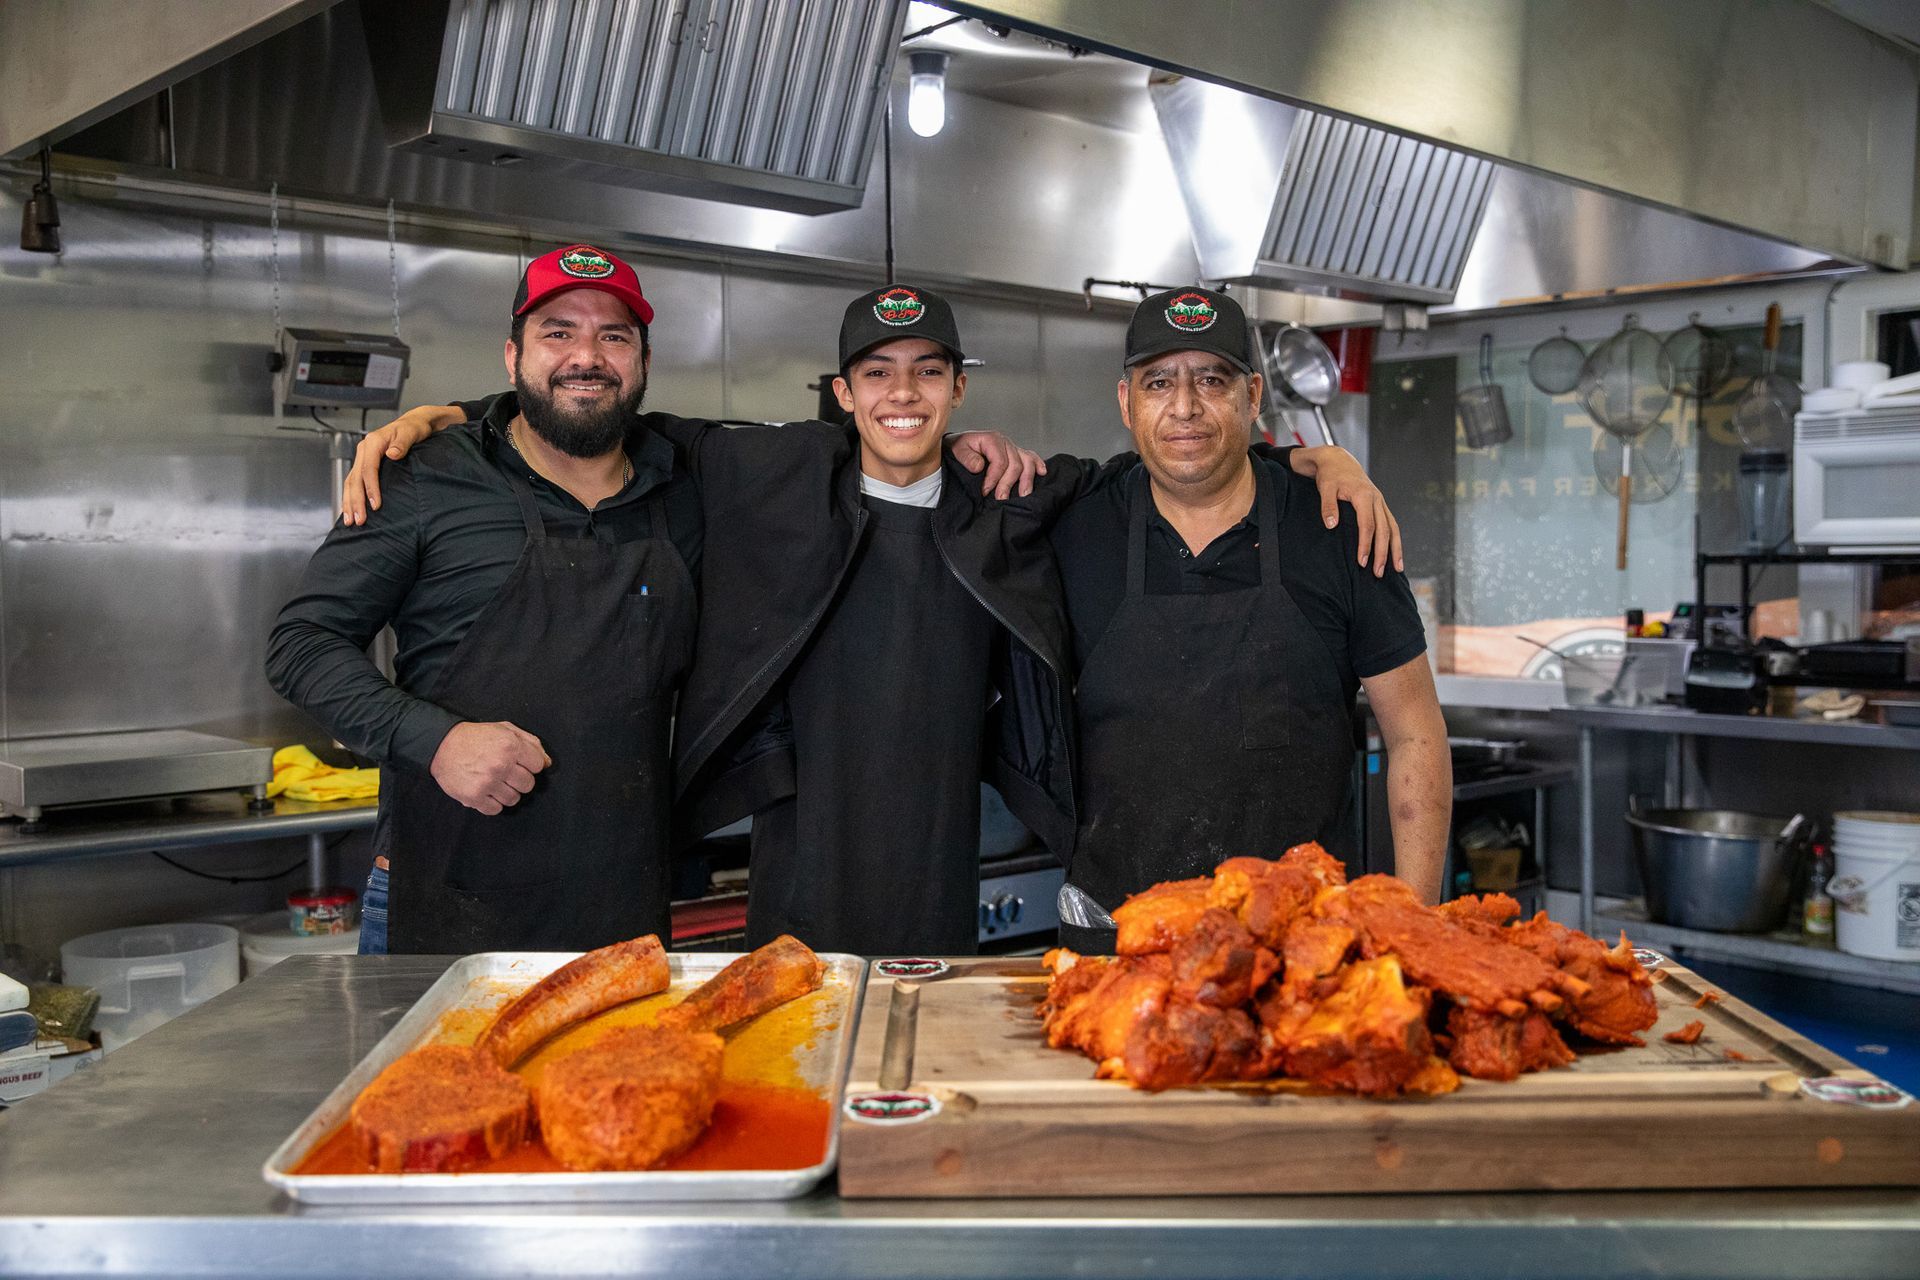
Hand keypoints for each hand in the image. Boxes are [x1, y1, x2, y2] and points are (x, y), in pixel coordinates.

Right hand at [341, 405, 462, 525]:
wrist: (413, 423)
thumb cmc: (414, 429)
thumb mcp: (412, 432)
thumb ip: (403, 442)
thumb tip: (392, 453)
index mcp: (373, 442)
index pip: (368, 468)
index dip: (371, 488)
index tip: (376, 505)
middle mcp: (364, 449)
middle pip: (355, 478)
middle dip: (355, 500)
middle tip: (359, 520)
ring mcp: (363, 457)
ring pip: (351, 482)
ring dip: (349, 502)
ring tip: (350, 521)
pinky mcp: (364, 464)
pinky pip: (353, 482)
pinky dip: (350, 496)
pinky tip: (350, 510)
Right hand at [428, 721, 550, 814]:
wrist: (442, 745)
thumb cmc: (476, 737)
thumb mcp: (505, 729)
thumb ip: (530, 743)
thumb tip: (547, 763)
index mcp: (510, 746)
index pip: (538, 765)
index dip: (530, 764)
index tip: (519, 763)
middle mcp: (501, 765)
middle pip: (528, 784)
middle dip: (520, 779)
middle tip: (506, 773)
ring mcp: (487, 783)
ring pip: (514, 799)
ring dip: (507, 792)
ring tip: (496, 782)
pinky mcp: (474, 797)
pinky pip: (496, 809)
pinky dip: (493, 803)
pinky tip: (486, 791)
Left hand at [951, 431, 1047, 498]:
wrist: (959, 444)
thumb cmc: (959, 448)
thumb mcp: (957, 450)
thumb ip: (967, 458)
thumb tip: (979, 467)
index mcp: (991, 439)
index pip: (1000, 461)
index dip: (994, 478)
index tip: (985, 491)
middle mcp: (1005, 442)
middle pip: (1015, 464)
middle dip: (1008, 483)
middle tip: (1001, 499)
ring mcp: (1013, 447)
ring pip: (1027, 462)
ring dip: (1026, 479)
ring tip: (1023, 494)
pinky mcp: (1016, 453)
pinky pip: (1031, 457)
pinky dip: (1038, 464)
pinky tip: (1042, 472)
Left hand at [1289, 445, 1403, 575]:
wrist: (1338, 460)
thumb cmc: (1330, 475)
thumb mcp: (1325, 488)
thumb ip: (1328, 506)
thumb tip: (1331, 525)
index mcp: (1364, 495)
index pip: (1367, 525)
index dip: (1365, 545)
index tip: (1362, 562)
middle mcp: (1377, 499)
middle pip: (1384, 530)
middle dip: (1382, 553)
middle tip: (1377, 573)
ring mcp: (1381, 502)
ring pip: (1393, 528)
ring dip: (1395, 550)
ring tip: (1397, 570)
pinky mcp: (1381, 505)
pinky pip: (1392, 525)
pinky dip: (1395, 541)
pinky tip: (1395, 555)